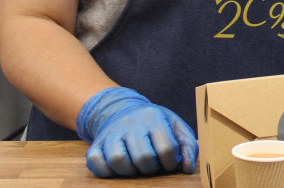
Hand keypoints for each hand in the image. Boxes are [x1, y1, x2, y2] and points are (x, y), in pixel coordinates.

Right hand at [76, 87, 197, 176]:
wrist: (124, 111)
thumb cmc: (155, 124)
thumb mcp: (176, 127)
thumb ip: (188, 146)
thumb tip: (187, 168)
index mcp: (153, 117)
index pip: (166, 148)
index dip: (171, 162)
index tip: (170, 162)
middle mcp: (130, 123)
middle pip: (143, 157)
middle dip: (151, 168)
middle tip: (153, 164)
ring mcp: (111, 133)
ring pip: (118, 160)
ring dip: (130, 171)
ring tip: (137, 167)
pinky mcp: (96, 144)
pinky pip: (96, 162)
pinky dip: (107, 171)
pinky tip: (119, 168)